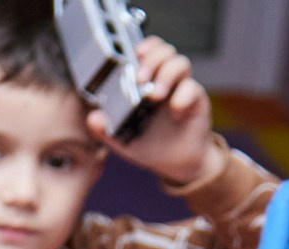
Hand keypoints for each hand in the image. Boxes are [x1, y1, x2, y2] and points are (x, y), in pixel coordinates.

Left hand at [88, 36, 222, 190]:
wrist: (175, 162)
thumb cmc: (150, 144)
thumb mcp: (122, 139)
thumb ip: (105, 129)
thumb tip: (92, 118)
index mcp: (147, 83)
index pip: (149, 53)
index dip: (145, 47)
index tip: (136, 54)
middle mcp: (165, 80)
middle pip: (165, 52)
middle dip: (152, 59)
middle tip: (140, 78)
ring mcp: (182, 89)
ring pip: (181, 63)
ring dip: (166, 75)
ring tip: (155, 95)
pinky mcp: (196, 101)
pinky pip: (193, 88)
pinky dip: (183, 96)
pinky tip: (175, 112)